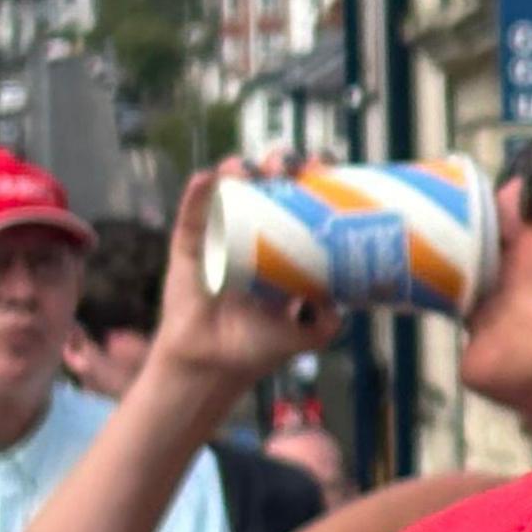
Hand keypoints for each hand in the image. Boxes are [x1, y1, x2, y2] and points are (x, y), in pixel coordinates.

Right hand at [145, 167, 340, 392]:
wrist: (212, 367)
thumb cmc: (258, 347)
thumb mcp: (306, 335)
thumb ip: (328, 323)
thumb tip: (340, 304)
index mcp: (286, 243)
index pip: (303, 197)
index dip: (314, 178)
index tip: (325, 168)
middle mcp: (254, 230)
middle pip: (268, 182)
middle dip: (280, 165)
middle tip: (288, 166)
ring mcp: (220, 233)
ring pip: (231, 188)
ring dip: (240, 170)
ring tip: (247, 170)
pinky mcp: (190, 245)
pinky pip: (192, 213)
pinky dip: (198, 194)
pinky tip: (208, 180)